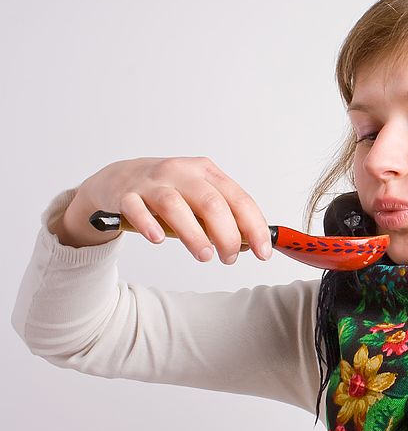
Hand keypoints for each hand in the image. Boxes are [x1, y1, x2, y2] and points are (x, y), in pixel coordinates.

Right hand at [55, 156, 270, 263]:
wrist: (120, 178)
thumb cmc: (169, 191)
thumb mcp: (200, 196)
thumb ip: (224, 215)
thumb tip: (250, 243)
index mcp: (206, 172)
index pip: (239, 199)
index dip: (254, 227)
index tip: (263, 252)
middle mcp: (181, 172)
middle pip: (211, 203)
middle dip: (227, 235)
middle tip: (228, 258)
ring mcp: (152, 182)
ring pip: (176, 206)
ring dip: (194, 234)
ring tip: (204, 255)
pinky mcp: (126, 194)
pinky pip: (136, 209)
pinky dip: (148, 224)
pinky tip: (158, 239)